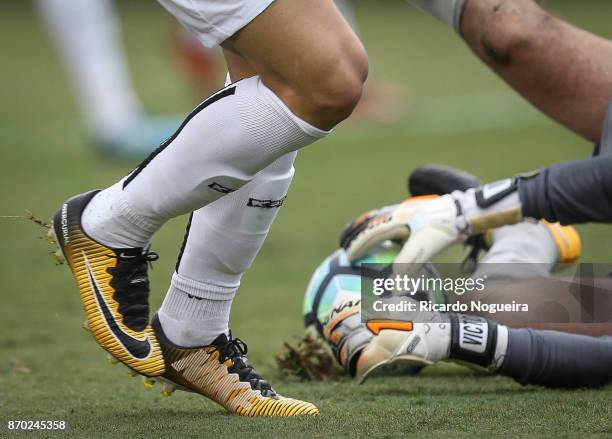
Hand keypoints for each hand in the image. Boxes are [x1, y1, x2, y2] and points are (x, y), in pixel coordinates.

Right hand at [342, 195, 466, 263]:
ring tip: (363, 243)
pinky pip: (392, 223)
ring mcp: (405, 212)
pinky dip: (384, 232)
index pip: (371, 234)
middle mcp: (397, 214)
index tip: (347, 256)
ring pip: (381, 222)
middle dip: (359, 236)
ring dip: (370, 232)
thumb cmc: (442, 230)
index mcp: (395, 220)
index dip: (358, 245)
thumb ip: (407, 267)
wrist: (462, 212)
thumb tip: (395, 289)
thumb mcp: (424, 249)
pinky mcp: (413, 214)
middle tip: (348, 248)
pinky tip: (388, 240)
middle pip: (371, 225)